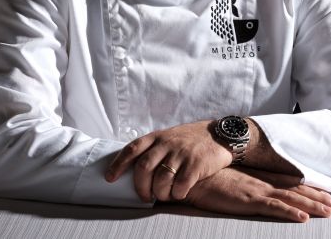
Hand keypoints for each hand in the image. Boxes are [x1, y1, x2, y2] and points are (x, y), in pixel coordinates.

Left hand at [105, 121, 232, 201]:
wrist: (220, 135)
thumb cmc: (191, 139)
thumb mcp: (169, 136)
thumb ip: (153, 148)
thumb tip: (133, 168)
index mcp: (157, 137)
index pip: (132, 149)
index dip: (118, 164)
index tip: (110, 178)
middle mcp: (167, 144)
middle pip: (144, 167)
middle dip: (140, 186)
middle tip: (144, 196)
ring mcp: (181, 154)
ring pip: (161, 179)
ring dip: (159, 193)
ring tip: (163, 195)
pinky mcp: (196, 164)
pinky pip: (180, 185)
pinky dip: (177, 194)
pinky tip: (179, 193)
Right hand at [183, 166, 330, 222]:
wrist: (192, 174)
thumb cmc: (207, 177)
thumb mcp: (230, 178)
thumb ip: (243, 182)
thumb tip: (249, 188)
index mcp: (258, 177)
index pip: (289, 182)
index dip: (308, 188)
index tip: (325, 194)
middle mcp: (261, 182)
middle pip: (295, 190)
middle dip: (317, 197)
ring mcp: (256, 190)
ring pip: (290, 199)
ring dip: (311, 205)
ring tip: (330, 212)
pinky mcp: (247, 200)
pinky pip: (273, 208)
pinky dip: (289, 213)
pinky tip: (303, 218)